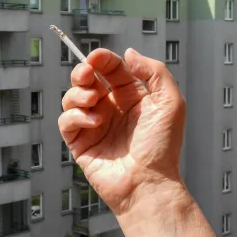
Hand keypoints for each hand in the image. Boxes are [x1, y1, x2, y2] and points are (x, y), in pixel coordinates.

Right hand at [58, 48, 185, 214]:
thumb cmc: (163, 147)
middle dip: (83, 72)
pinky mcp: (80, 143)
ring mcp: (94, 125)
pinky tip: (94, 121)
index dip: (101, 59)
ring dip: (79, 93)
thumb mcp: (170, 102)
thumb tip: (129, 53)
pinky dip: (76, 115)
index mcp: (131, 96)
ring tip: (94, 102)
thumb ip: (155, 72)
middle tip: (87, 74)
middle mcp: (111, 108)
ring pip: (72, 97)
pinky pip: (66, 121)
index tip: (96, 57)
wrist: (149, 183)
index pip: (111, 69)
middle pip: (86, 79)